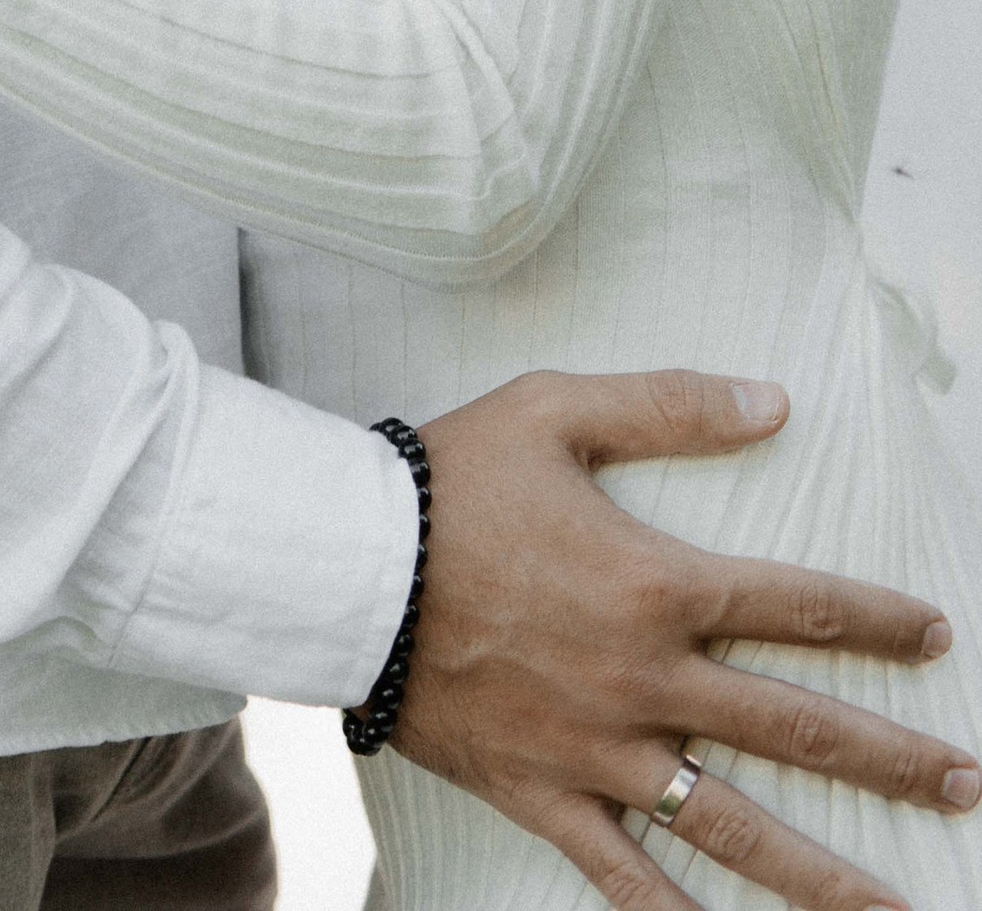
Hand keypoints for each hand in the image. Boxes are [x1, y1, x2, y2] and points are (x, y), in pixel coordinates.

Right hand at [398, 369, 975, 909]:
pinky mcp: (547, 795)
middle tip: (971, 786)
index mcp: (656, 585)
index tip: (938, 632)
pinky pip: (627, 878)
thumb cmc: (448, 480)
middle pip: (796, 730)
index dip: (874, 618)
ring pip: (736, 827)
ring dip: (828, 874)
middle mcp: (646, 679)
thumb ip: (668, 406)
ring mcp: (601, 750)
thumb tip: (774, 401)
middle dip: (895, 761)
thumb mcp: (554, 409)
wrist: (347, 567)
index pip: (795, 606)